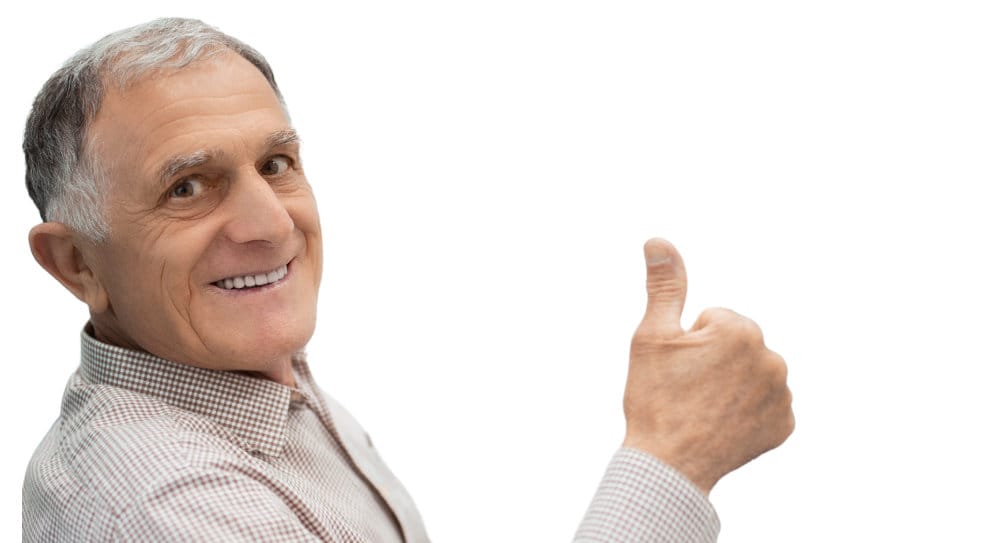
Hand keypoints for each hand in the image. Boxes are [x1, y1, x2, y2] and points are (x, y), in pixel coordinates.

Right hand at [622, 238, 793, 494]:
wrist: (669, 466)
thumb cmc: (655, 399)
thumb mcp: (651, 337)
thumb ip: (665, 285)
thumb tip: (658, 240)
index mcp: (740, 330)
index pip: (713, 320)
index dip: (690, 343)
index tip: (679, 370)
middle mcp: (771, 358)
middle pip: (736, 344)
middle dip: (715, 360)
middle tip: (689, 390)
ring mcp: (782, 394)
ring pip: (751, 373)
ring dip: (732, 384)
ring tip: (704, 409)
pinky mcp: (785, 425)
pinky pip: (766, 405)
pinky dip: (746, 412)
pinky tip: (722, 425)